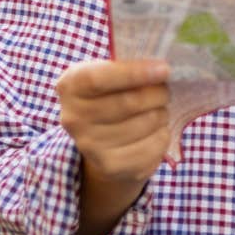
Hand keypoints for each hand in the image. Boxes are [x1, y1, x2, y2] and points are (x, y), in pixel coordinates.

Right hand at [56, 59, 171, 186]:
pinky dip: (162, 134)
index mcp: (70, 86)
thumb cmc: (110, 97)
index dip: (134, 73)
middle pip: (128, 102)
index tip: (164, 70)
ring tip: (158, 110)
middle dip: (157, 93)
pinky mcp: (111, 166)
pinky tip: (155, 131)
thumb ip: (127, 67)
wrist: (100, 142)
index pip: (98, 79)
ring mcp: (89, 146)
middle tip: (165, 91)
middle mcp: (73, 118)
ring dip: (161, 113)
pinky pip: (153, 145)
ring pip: (146, 123)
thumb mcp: (109, 74)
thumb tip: (162, 70)